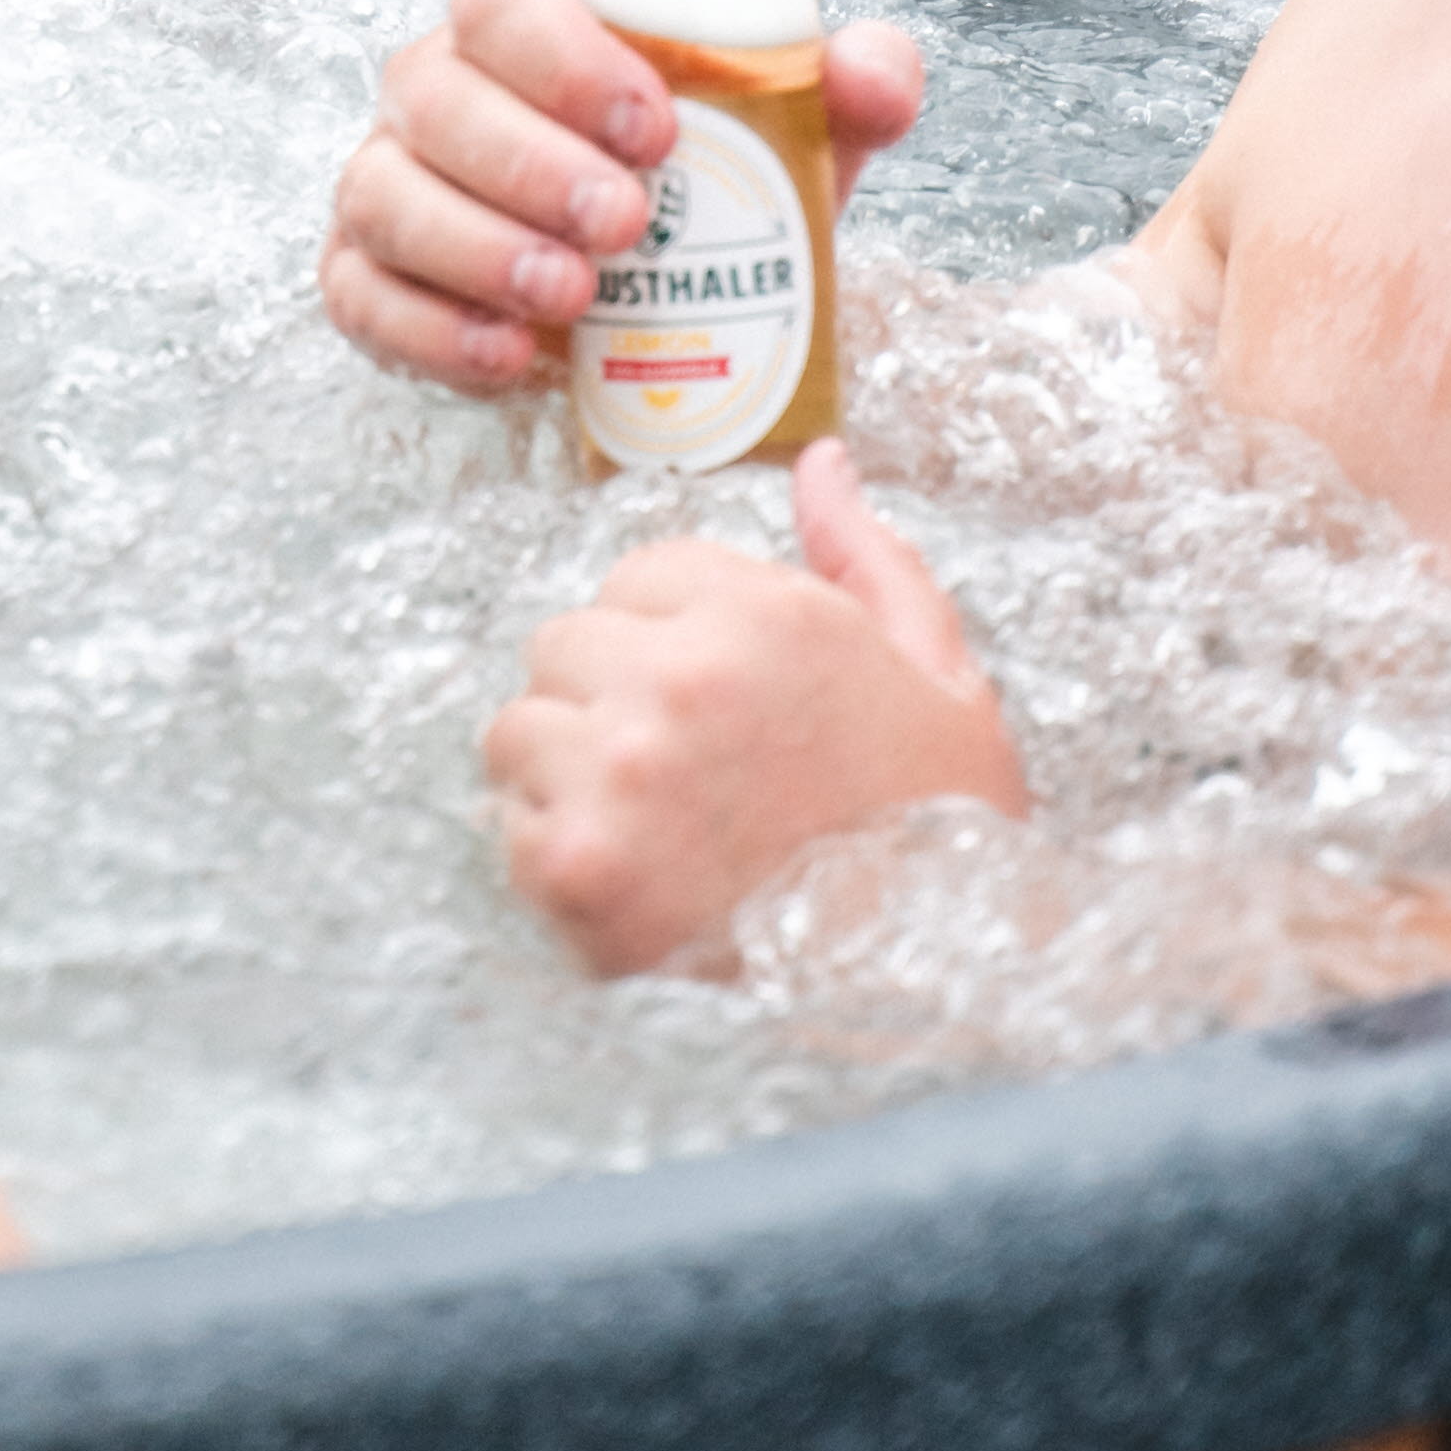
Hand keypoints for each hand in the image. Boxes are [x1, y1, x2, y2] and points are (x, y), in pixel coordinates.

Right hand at [322, 0, 925, 399]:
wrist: (660, 295)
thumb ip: (853, 84)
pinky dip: (428, 328)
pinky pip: (357, 294)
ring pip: (384, 192)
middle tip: (626, 225)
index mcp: (528, 24)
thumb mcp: (797, 133)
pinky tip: (509, 356)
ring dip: (474, 245)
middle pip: (436, 91)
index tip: (654, 127)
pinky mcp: (365, 276)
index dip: (566, 53)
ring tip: (573, 298)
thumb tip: (867, 73)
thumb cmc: (712, 187)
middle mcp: (439, 88)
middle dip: (527, 160)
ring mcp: (389, 180)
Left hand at [487, 442, 1026, 976]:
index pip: (640, 574)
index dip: (675, 641)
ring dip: (565, 774)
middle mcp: (679, 674)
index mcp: (765, 612)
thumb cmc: (940, 836)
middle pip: (565, 642)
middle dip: (610, 700)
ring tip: (652, 833)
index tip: (720, 709)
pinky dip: (555, 858)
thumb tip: (822, 460)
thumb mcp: (942, 679)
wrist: (924, 990)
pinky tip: (633, 887)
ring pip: (519, 726)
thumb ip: (868, 557)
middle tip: (684, 779)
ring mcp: (617, 768)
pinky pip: (509, 823)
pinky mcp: (572, 862)